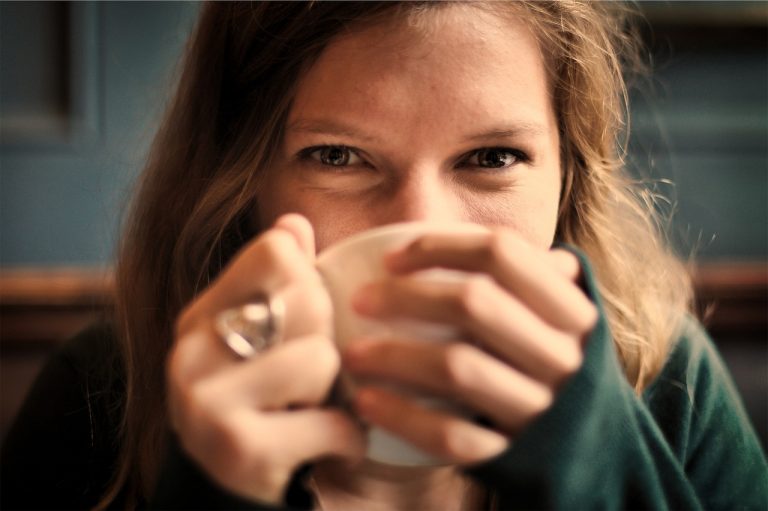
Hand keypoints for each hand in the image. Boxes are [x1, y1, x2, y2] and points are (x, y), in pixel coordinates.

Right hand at [167, 214, 364, 503]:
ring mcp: (207, 402)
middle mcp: (192, 352)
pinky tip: (327, 447)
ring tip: (310, 410)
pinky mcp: (238, 449)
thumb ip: (276, 282)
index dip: (310, 283)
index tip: (302, 323)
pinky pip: (332, 421)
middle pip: (307, 298)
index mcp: (200, 316)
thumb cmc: (258, 409)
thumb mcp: (261, 342)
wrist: (224, 497)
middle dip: (326, 341)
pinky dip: (346, 440)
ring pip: (321, 358)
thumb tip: (294, 221)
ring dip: (335, 393)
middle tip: (309, 378)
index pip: (277, 251)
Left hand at [344, 229, 596, 463]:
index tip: (391, 258)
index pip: (502, 253)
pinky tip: (368, 402)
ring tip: (352, 353)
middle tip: (359, 300)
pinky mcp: (514, 454)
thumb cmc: (552, 368)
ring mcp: (541, 409)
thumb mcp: (558, 319)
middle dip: (405, 297)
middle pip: (474, 304)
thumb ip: (527, 276)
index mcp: (571, 311)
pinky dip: (404, 417)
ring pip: (458, 368)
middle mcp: (562, 356)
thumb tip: (461, 232)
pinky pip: (452, 436)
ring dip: (394, 356)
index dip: (439, 246)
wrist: (589, 454)